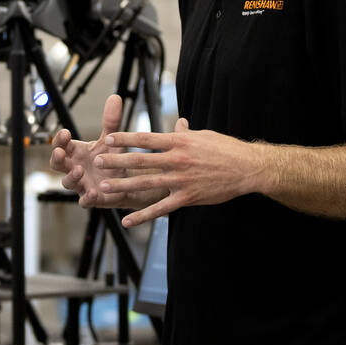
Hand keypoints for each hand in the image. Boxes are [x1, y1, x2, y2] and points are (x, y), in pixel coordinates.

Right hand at [49, 95, 136, 208]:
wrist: (124, 180)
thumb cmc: (110, 158)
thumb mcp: (110, 139)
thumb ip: (111, 121)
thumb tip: (115, 97)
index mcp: (75, 152)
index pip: (60, 144)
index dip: (60, 140)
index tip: (65, 133)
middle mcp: (74, 167)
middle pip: (57, 164)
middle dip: (57, 158)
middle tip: (60, 152)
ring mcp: (80, 184)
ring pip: (67, 182)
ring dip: (71, 176)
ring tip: (79, 170)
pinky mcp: (91, 198)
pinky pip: (84, 201)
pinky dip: (86, 198)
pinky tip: (92, 192)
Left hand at [93, 118, 262, 225]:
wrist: (248, 168)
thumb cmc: (226, 149)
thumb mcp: (204, 136)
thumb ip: (186, 133)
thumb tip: (178, 123)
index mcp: (179, 141)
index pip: (146, 138)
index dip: (125, 138)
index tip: (108, 138)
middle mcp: (177, 159)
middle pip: (140, 160)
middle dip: (116, 161)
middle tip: (97, 161)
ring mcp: (181, 179)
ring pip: (146, 183)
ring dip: (122, 185)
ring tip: (103, 187)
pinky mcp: (187, 197)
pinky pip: (160, 208)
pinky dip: (142, 215)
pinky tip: (127, 221)